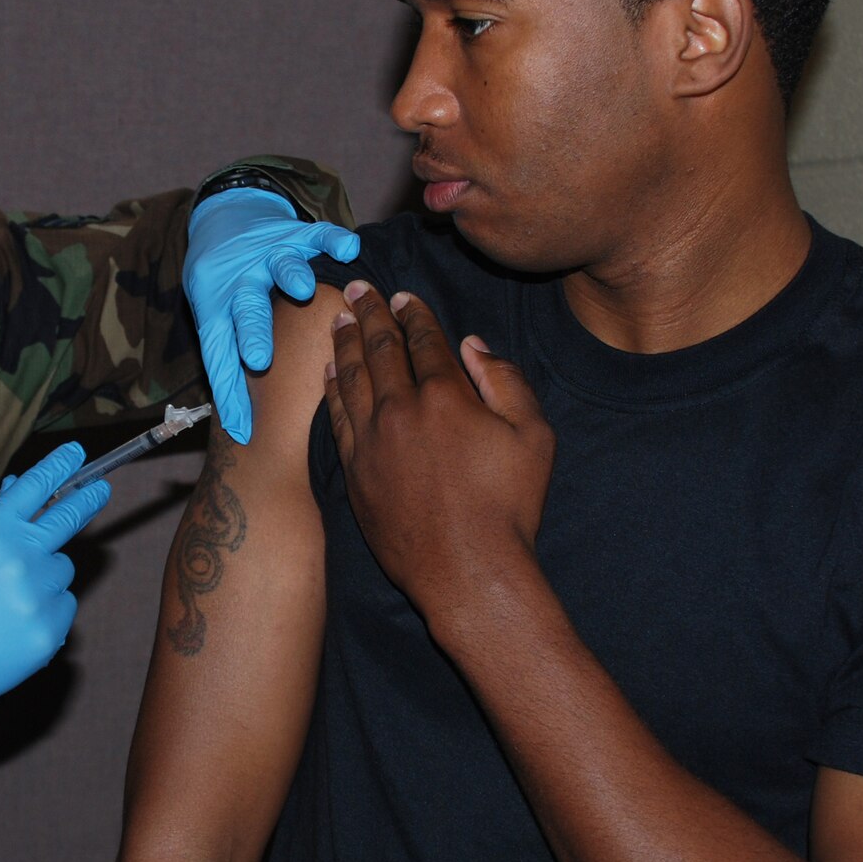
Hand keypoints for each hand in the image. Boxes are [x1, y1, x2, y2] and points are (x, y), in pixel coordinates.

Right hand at [0, 441, 110, 737]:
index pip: (34, 487)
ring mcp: (38, 596)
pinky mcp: (50, 630)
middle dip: (87, 499)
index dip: (58, 466)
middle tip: (101, 488)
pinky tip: (15, 624)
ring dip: (46, 576)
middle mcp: (19, 559)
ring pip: (63, 570)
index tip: (77, 452)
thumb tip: (17, 491)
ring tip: (9, 598)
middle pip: (68, 518)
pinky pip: (64, 606)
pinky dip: (47, 610)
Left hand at [184, 188, 359, 444]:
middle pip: (245, 310)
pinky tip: (349, 250)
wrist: (224, 223)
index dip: (228, 388)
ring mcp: (267, 256)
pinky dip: (330, 240)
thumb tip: (240, 433)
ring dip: (289, 277)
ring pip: (278, 266)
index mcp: (218, 311)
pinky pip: (314, 235)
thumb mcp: (217, 326)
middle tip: (259, 358)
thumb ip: (229, 373)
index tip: (240, 423)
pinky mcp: (292, 233)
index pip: (220, 354)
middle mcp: (241, 284)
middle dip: (252, 333)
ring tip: (303, 288)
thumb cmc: (224, 289)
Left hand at [323, 280, 552, 609]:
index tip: (402, 296)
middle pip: (380, 349)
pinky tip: (329, 373)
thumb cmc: (509, 506)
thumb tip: (473, 345)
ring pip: (351, 378)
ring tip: (339, 319)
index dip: (412, 313)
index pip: (423, 339)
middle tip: (357, 290)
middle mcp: (400, 410)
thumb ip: (506, 381)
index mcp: (446, 395)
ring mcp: (371, 441)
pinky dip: (331, 389)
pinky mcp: (354, 472)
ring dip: (345, 344)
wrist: (468, 571)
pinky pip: (336, 418)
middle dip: (369, 314)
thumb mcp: (533, 436)